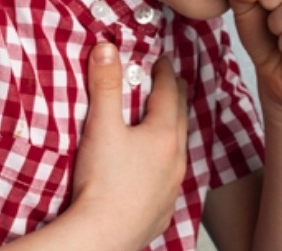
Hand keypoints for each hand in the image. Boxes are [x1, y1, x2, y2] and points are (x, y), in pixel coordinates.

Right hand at [69, 44, 188, 248]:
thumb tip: (107, 49)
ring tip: (167, 126)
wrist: (102, 237)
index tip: (162, 61)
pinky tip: (158, 175)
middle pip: (180, 120)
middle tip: (173, 85)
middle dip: (175, 99)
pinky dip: (165, 170)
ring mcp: (171, 188)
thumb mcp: (101, 127)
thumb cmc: (102, 184)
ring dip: (173, 135)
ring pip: (178, 153)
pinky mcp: (160, 212)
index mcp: (164, 135)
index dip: (165, 74)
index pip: (169, 94)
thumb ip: (106, 86)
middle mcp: (175, 160)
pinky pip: (168, 184)